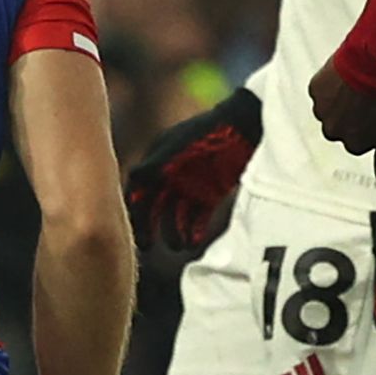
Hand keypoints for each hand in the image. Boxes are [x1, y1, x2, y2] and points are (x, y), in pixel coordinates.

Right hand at [124, 85, 262, 256]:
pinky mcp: (209, 196)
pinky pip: (197, 218)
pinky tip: (192, 241)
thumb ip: (157, 163)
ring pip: (175, 217)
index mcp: (156, 164)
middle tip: (147, 246)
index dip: (133, 210)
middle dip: (149, 227)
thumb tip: (132, 178)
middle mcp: (170, 178)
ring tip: (178, 245)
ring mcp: (190, 188)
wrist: (244, 128)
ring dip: (174, 232)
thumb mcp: (179, 147)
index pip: (138, 191)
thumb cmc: (207, 133)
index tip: (132, 228)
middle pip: (153, 208)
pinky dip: (193, 230)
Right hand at [308, 58, 375, 183]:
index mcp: (354, 145)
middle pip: (342, 127)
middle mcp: (333, 132)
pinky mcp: (315, 89)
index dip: (372, 126)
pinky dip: (332, 85)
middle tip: (370, 99)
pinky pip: (322, 90)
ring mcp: (322, 110)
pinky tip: (347, 77)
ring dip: (342, 101)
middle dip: (353, 116)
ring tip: (360, 86)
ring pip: (330, 109)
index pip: (360, 141)